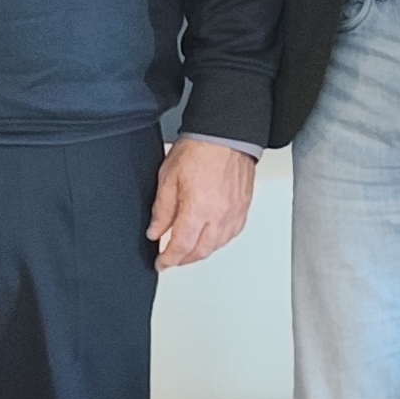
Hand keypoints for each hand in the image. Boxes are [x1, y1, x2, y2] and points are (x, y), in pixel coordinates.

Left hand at [147, 137, 256, 268]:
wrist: (226, 134)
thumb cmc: (200, 149)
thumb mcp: (168, 178)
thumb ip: (162, 210)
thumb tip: (155, 232)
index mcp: (198, 209)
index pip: (182, 246)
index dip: (169, 259)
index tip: (161, 263)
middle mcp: (219, 215)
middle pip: (201, 251)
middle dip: (184, 260)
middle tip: (172, 259)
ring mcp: (234, 213)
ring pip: (217, 246)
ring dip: (201, 252)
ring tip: (188, 251)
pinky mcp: (243, 207)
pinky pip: (231, 234)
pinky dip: (218, 242)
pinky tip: (210, 239)